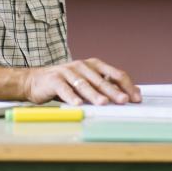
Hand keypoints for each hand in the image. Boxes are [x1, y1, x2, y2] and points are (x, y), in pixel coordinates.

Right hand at [22, 58, 140, 105]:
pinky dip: (71, 97)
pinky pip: (65, 89)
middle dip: (114, 91)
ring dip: (94, 94)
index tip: (135, 98)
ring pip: (84, 84)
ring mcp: (68, 72)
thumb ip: (109, 86)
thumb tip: (133, 92)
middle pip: (101, 80)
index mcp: (94, 65)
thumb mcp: (89, 82)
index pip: (115, 74)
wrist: (36, 81)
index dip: (127, 85)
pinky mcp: (54, 80)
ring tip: (103, 103)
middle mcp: (82, 66)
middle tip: (123, 100)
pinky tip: (78, 104)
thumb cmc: (66, 82)